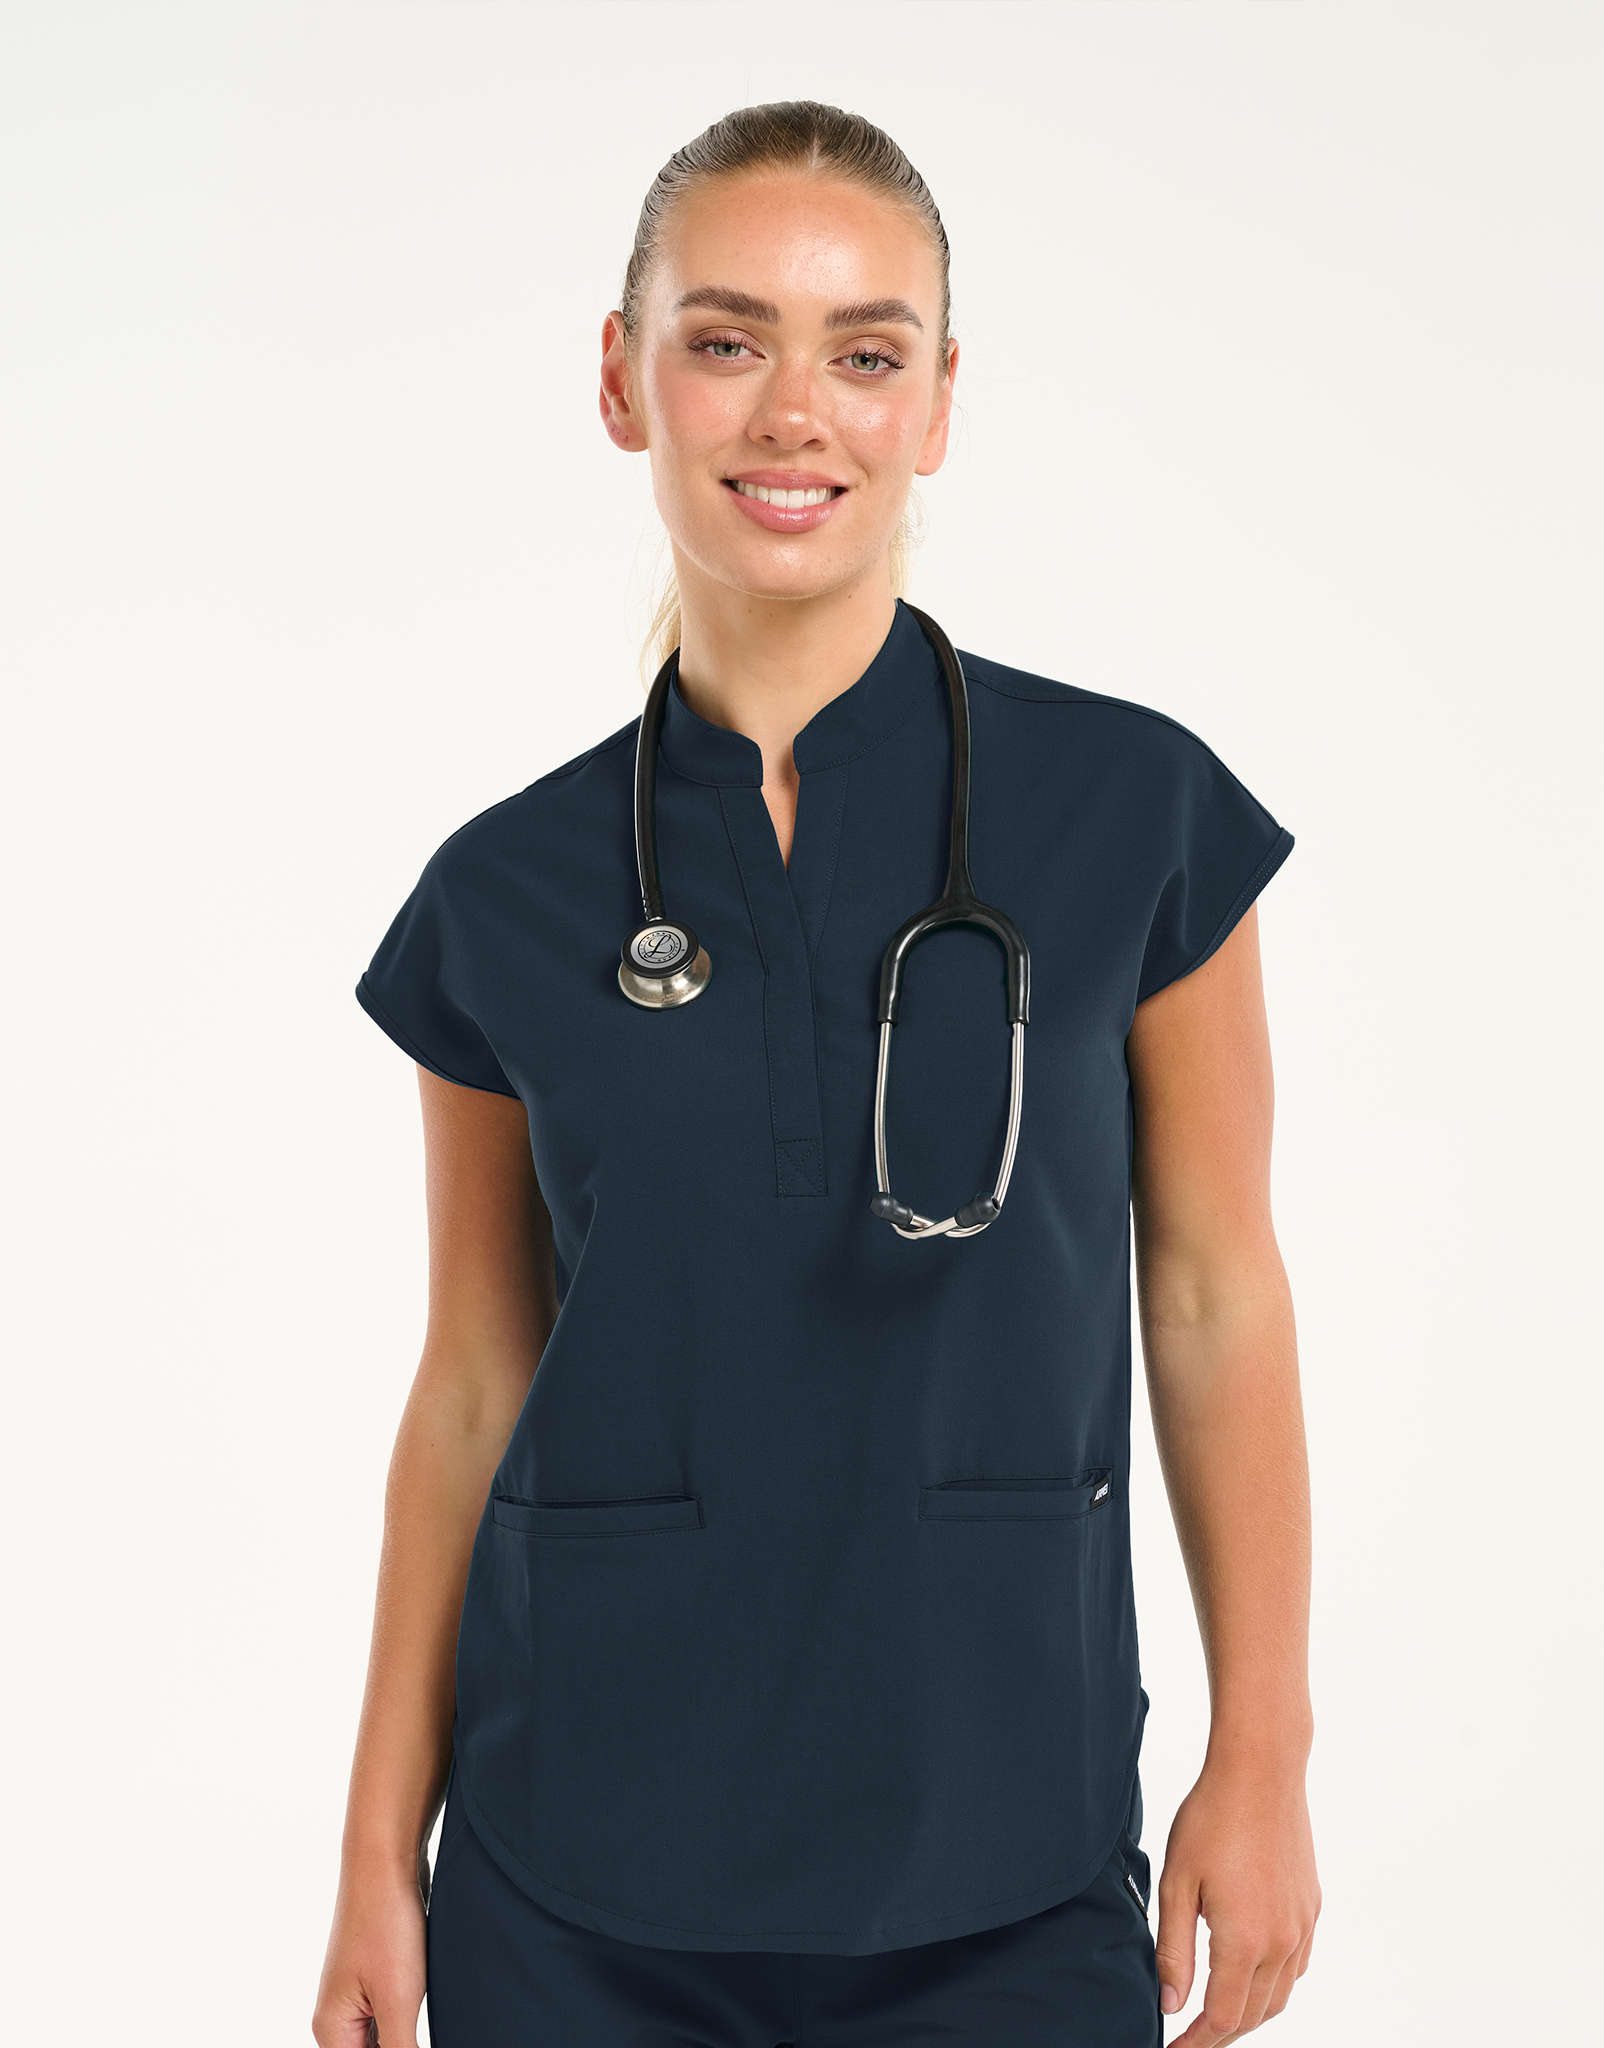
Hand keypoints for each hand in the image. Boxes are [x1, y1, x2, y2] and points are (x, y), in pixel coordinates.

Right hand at [311, 1856, 427, 2047]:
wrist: (385, 1860)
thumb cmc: (386, 1923)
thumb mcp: (398, 1999)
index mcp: (332, 2031)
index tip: (411, 2038)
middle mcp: (338, 2018)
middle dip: (399, 2046)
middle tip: (417, 2023)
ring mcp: (356, 1997)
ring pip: (380, 2041)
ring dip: (402, 2039)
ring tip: (417, 2004)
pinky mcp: (376, 1979)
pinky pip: (389, 2019)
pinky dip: (406, 2025)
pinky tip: (426, 2015)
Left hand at [1154, 1754, 1319, 2043]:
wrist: (1262, 1771)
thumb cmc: (1211, 1818)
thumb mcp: (1176, 1883)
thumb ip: (1173, 1950)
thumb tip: (1170, 2004)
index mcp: (1243, 1940)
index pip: (1222, 2018)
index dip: (1196, 2044)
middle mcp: (1281, 1942)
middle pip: (1253, 2015)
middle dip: (1221, 2034)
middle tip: (1190, 2038)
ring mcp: (1302, 1926)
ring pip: (1279, 1995)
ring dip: (1249, 2013)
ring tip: (1216, 2014)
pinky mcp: (1312, 1908)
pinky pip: (1296, 1966)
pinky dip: (1273, 1985)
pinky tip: (1251, 1975)